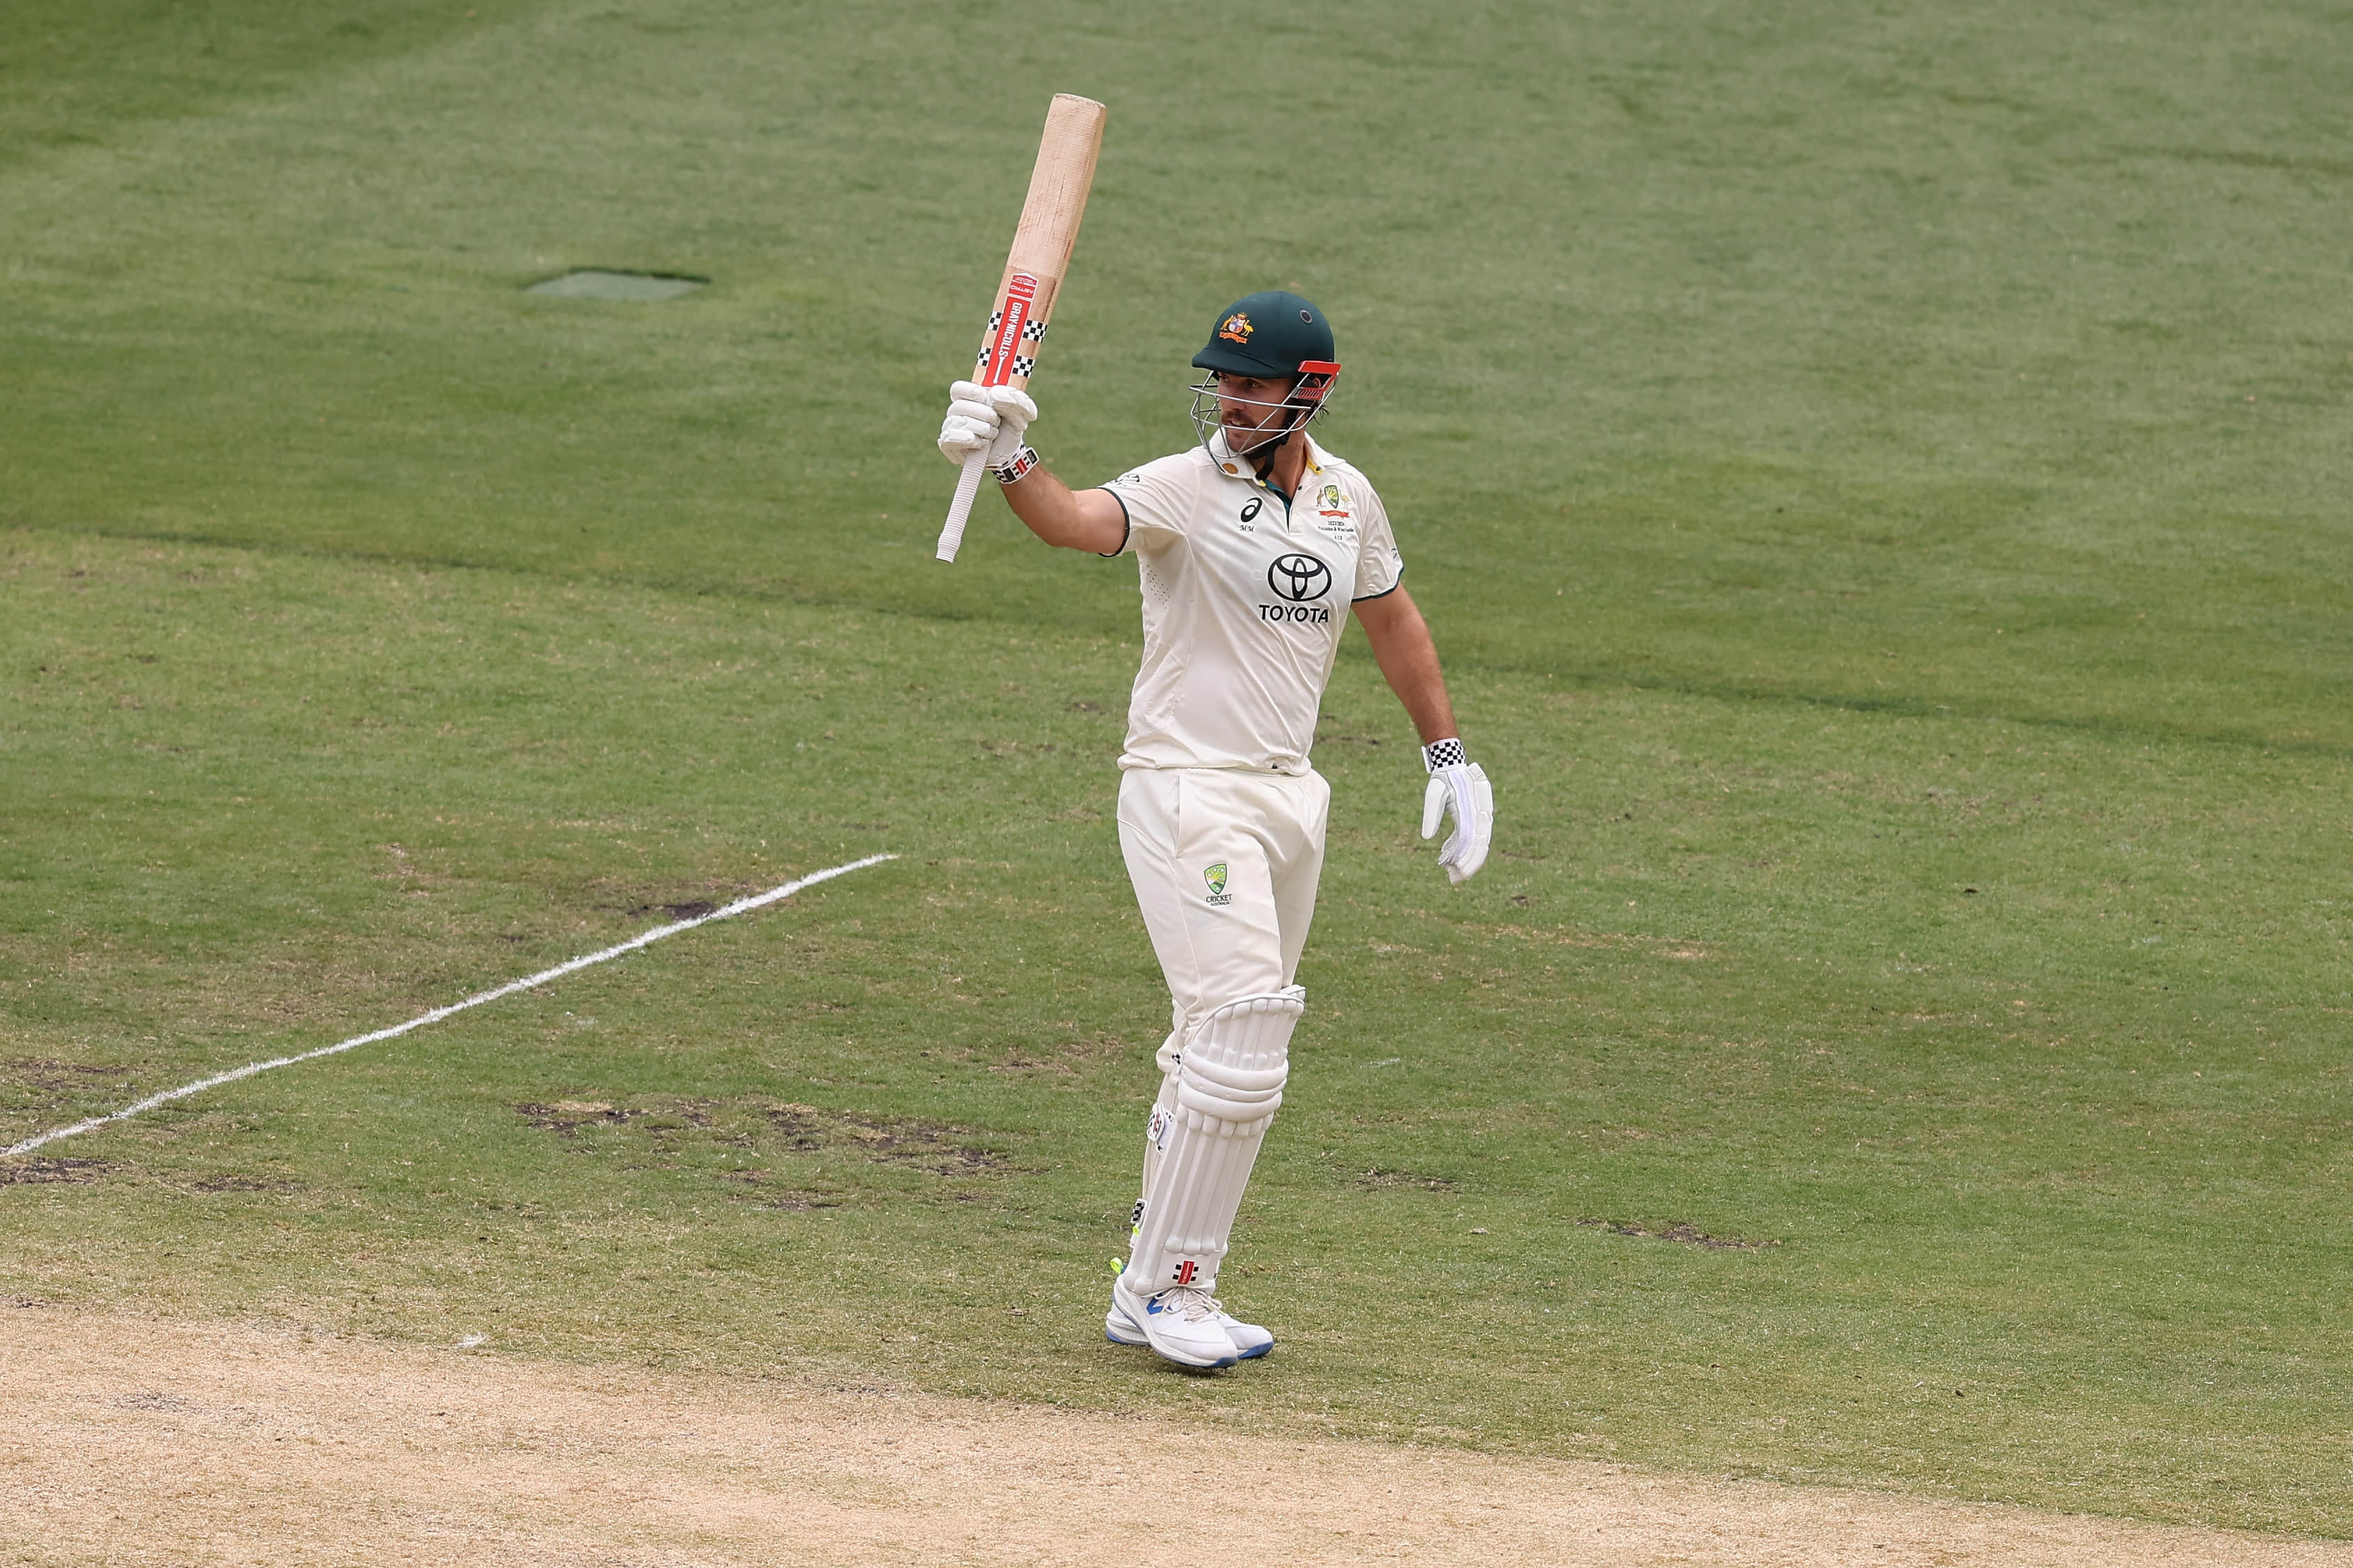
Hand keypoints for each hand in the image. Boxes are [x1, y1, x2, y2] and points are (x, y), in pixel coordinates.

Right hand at [936, 380, 1036, 465]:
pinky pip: (950, 437)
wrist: (1010, 453)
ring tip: (993, 434)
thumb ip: (1015, 398)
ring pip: (957, 422)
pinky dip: (969, 440)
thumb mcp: (1021, 411)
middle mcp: (957, 411)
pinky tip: (981, 443)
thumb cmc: (1010, 427)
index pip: (958, 388)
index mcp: (970, 398)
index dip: (968, 391)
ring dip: (981, 429)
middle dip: (984, 415)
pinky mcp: (948, 445)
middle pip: (959, 406)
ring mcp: (951, 428)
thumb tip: (994, 394)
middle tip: (997, 421)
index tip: (983, 396)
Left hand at [1419, 743, 1491, 884]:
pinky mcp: (1474, 820)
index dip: (1465, 856)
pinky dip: (1460, 850)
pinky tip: (1446, 858)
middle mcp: (1481, 815)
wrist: (1452, 766)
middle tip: (1454, 880)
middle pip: (1479, 846)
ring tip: (1451, 875)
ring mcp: (1480, 818)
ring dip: (1466, 861)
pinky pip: (1470, 839)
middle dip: (1468, 865)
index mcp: (1473, 809)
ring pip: (1477, 845)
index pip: (1471, 838)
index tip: (1455, 869)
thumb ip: (1431, 813)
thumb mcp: (1434, 793)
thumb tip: (1426, 837)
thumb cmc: (1443, 779)